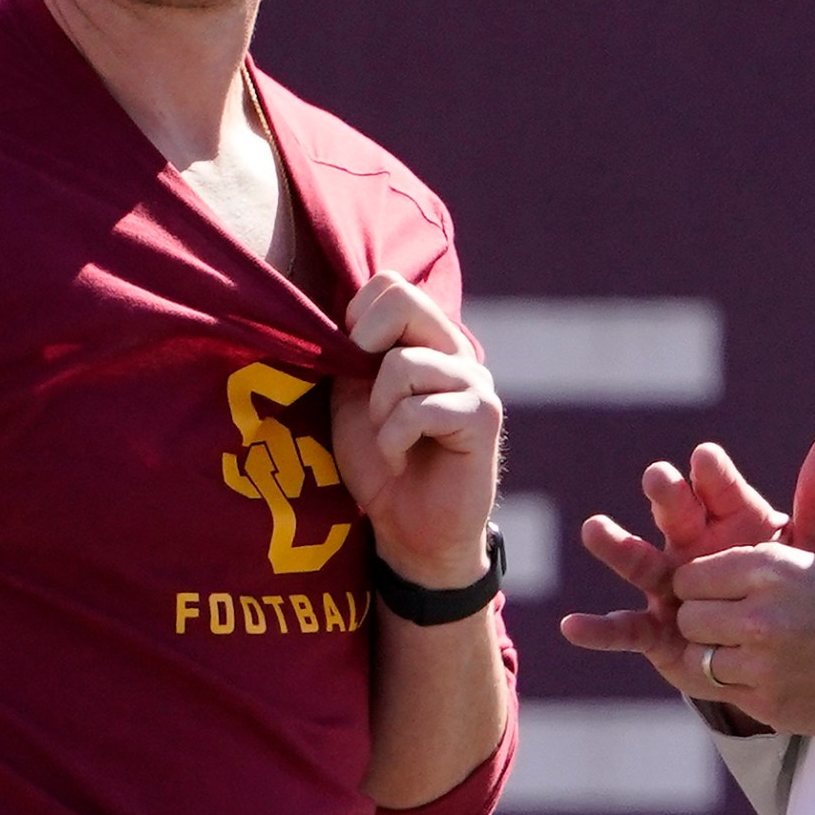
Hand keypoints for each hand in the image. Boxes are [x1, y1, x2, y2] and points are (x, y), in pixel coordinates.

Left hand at [330, 273, 501, 589]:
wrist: (409, 530)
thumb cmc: (379, 463)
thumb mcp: (351, 398)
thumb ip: (349, 353)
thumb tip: (331, 317)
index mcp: (425, 339)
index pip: (389, 285)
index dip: (355, 318)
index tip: (351, 365)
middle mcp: (455, 350)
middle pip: (403, 300)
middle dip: (363, 348)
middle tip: (365, 396)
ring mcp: (474, 381)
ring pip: (402, 364)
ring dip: (378, 411)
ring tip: (388, 439)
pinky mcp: (483, 417)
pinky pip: (419, 409)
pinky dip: (393, 440)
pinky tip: (402, 460)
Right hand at [558, 432, 814, 704]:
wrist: (779, 646)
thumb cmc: (791, 584)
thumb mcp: (812, 547)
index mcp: (729, 518)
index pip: (719, 488)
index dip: (712, 474)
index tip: (706, 459)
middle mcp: (691, 544)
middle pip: (675, 514)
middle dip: (666, 495)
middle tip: (658, 477)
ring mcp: (669, 585)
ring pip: (640, 562)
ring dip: (617, 546)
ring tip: (595, 529)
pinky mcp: (657, 630)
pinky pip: (627, 628)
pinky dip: (600, 630)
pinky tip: (574, 627)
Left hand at [671, 543, 814, 738]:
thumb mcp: (813, 564)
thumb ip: (756, 572)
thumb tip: (697, 582)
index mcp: (772, 568)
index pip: (691, 576)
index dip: (697, 587)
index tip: (711, 596)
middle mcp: (762, 612)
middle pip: (687, 618)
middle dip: (699, 623)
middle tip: (723, 628)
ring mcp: (764, 664)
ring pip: (698, 660)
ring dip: (713, 659)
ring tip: (742, 655)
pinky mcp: (771, 704)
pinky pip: (723, 694)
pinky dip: (735, 687)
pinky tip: (762, 678)